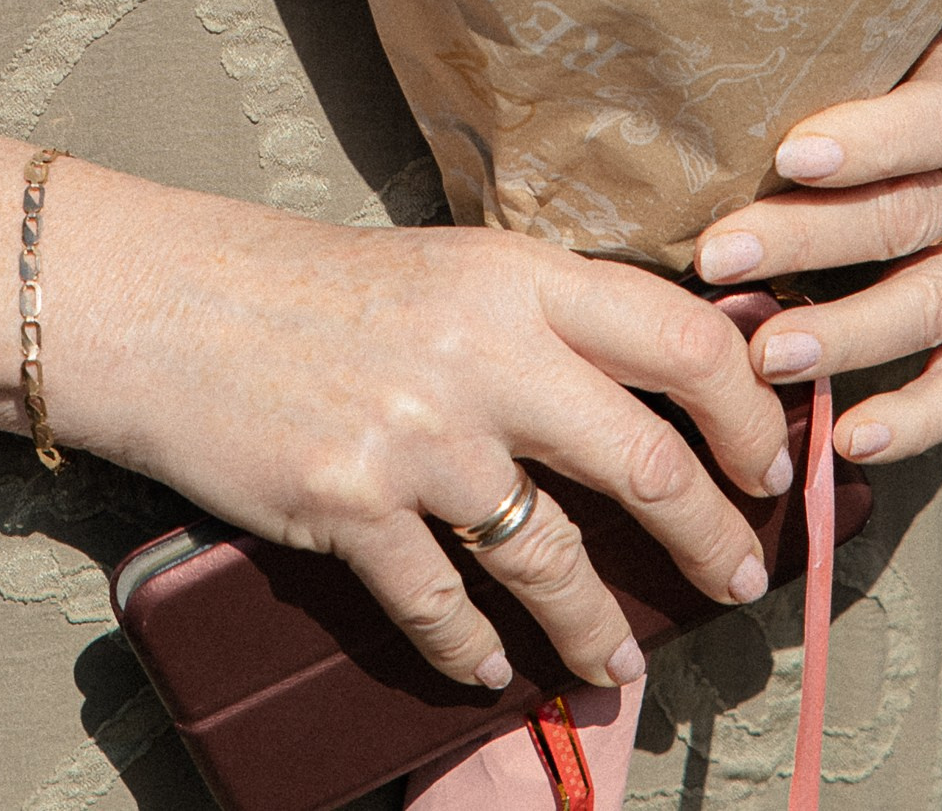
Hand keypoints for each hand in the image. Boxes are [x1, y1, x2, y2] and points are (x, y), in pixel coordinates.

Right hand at [42, 173, 794, 695]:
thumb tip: (653, 390)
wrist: (172, 303)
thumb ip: (545, 320)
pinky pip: (446, 609)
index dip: (746, 410)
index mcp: (517, 275)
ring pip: (554, 557)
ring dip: (598, 628)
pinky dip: (476, 654)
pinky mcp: (352, 503)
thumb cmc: (316, 286)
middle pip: (646, 459)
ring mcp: (418, 432)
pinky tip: (494, 670)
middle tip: (738, 578)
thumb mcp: (450, 270)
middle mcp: (483, 349)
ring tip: (616, 662)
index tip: (769, 461)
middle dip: (711, 537)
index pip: (681, 337)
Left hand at [688, 0, 941, 466]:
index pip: (925, 121)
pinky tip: (850, 440)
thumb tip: (742, 48)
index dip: (860, 140)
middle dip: (805, 242)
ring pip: (926, 306)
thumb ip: (868, 52)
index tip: (788, 155)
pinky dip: (914, 418)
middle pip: (902, 220)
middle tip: (718, 256)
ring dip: (843, 336)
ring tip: (766, 355)